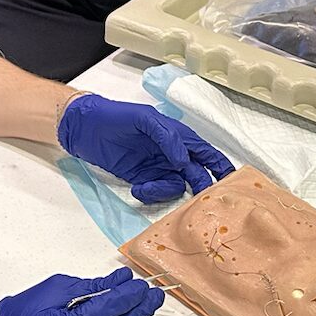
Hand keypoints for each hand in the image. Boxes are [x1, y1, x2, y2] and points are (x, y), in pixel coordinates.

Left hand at [58, 93, 234, 201]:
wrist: (84, 129)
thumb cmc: (115, 116)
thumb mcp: (143, 119)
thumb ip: (167, 136)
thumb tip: (183, 159)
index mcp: (177, 135)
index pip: (205, 151)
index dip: (220, 165)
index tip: (231, 180)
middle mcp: (171, 153)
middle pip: (196, 173)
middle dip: (200, 187)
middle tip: (200, 200)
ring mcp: (157, 168)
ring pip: (176, 187)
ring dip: (165, 191)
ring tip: (146, 187)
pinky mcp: (143, 179)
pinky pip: (156, 192)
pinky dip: (150, 194)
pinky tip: (137, 187)